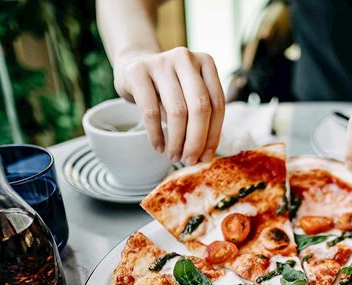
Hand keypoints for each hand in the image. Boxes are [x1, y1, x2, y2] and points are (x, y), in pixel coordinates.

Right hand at [113, 47, 224, 163]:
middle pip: (200, 107)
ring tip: (174, 156)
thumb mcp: (189, 94)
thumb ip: (200, 117)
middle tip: (190, 160)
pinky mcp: (138, 72)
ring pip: (177, 111)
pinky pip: (151, 111)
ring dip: (177, 141)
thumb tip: (205, 155)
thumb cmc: (168, 88)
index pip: (217, 103)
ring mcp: (161, 62)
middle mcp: (185, 58)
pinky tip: (159, 147)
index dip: (214, 134)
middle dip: (196, 140)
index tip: (206, 157)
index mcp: (206, 62)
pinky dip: (156, 134)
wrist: (133, 66)